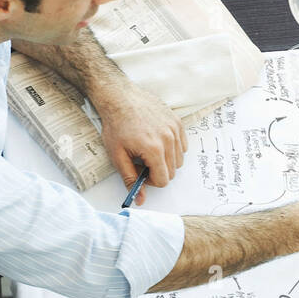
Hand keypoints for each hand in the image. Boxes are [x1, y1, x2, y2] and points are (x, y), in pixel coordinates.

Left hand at [97, 83, 186, 198]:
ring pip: (179, 159)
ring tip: (149, 150)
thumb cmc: (116, 124)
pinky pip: (182, 145)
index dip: (150, 181)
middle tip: (142, 160)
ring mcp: (175, 129)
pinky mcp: (177, 122)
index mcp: (153, 149)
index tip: (141, 172)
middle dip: (158, 171)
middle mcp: (168, 139)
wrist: (119, 98)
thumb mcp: (117, 156)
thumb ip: (130, 179)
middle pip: (172, 171)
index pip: (163, 180)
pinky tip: (158, 141)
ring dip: (166, 160)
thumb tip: (140, 199)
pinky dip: (173, 148)